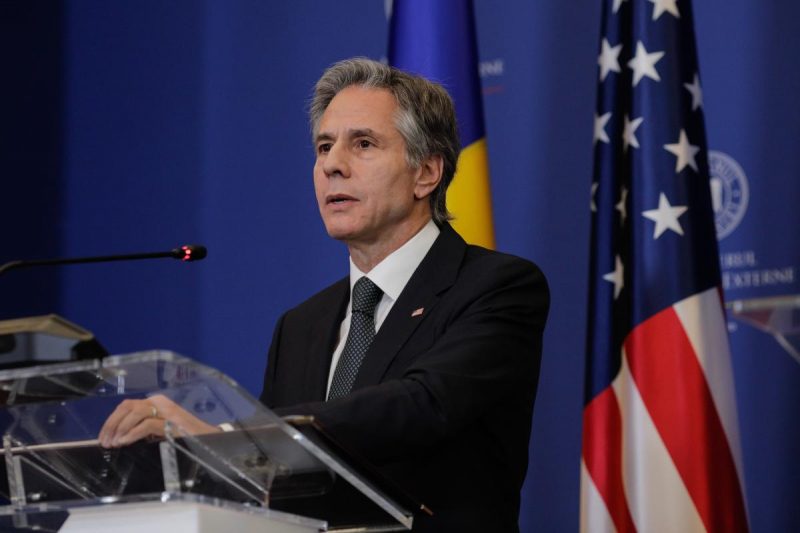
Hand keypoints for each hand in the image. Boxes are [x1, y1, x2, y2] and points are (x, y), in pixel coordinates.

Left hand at [98, 394, 221, 447]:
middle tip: (105, 442)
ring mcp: (167, 411)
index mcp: (156, 403)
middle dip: (112, 424)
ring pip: (135, 412)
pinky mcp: (172, 423)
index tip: (103, 437)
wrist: (210, 440)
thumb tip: (117, 438)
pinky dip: (132, 433)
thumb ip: (143, 429)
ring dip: (120, 428)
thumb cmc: (184, 437)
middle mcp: (160, 403)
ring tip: (114, 443)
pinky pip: (147, 424)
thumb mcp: (159, 431)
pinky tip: (125, 442)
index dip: (111, 420)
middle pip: (127, 406)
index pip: (126, 406)